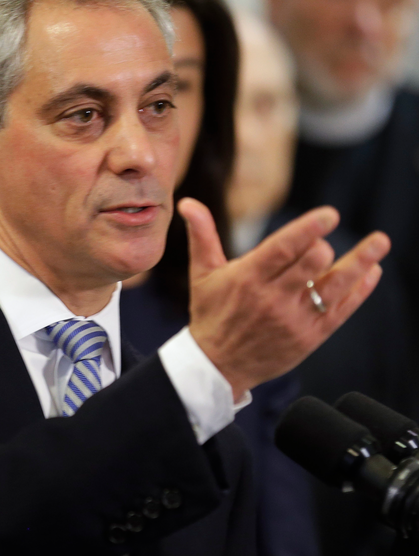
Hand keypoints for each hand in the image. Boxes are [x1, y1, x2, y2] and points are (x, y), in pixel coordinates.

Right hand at [178, 198, 389, 400]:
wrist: (218, 365)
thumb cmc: (211, 313)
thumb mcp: (202, 273)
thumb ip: (201, 235)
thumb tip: (188, 202)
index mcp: (247, 278)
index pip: (283, 247)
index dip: (309, 229)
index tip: (330, 214)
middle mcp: (273, 298)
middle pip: (312, 264)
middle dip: (325, 246)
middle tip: (329, 237)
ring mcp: (294, 319)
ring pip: (334, 286)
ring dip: (360, 262)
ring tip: (380, 242)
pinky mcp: (310, 337)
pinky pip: (342, 310)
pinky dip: (360, 290)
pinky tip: (371, 272)